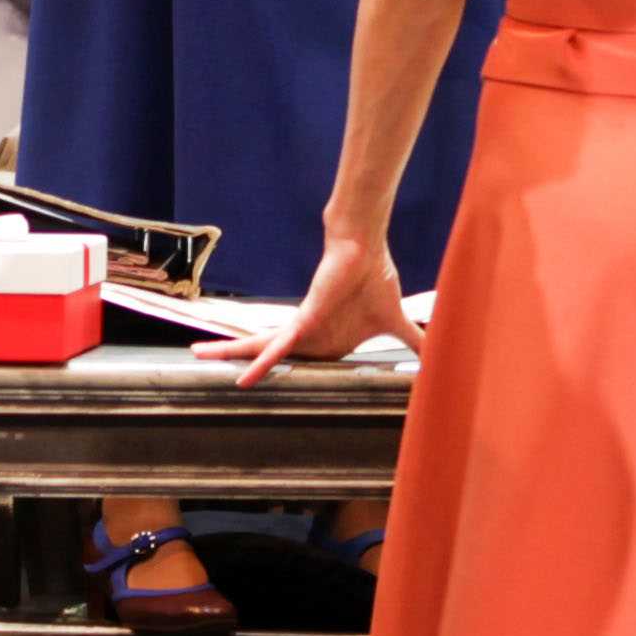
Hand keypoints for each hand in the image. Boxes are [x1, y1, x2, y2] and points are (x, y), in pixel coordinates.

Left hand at [212, 232, 422, 384]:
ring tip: (196, 354)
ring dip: (229, 354)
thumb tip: (439, 355)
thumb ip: (414, 341)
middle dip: (236, 360)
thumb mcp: (395, 322)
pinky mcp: (302, 323)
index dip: (274, 373)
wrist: (367, 249)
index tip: (251, 386)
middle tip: (205, 366)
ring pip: (259, 349)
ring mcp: (300, 330)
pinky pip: (278, 349)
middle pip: (265, 355)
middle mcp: (306, 338)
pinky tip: (242, 379)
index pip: (294, 363)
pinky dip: (261, 363)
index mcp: (324, 342)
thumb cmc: (375, 278)